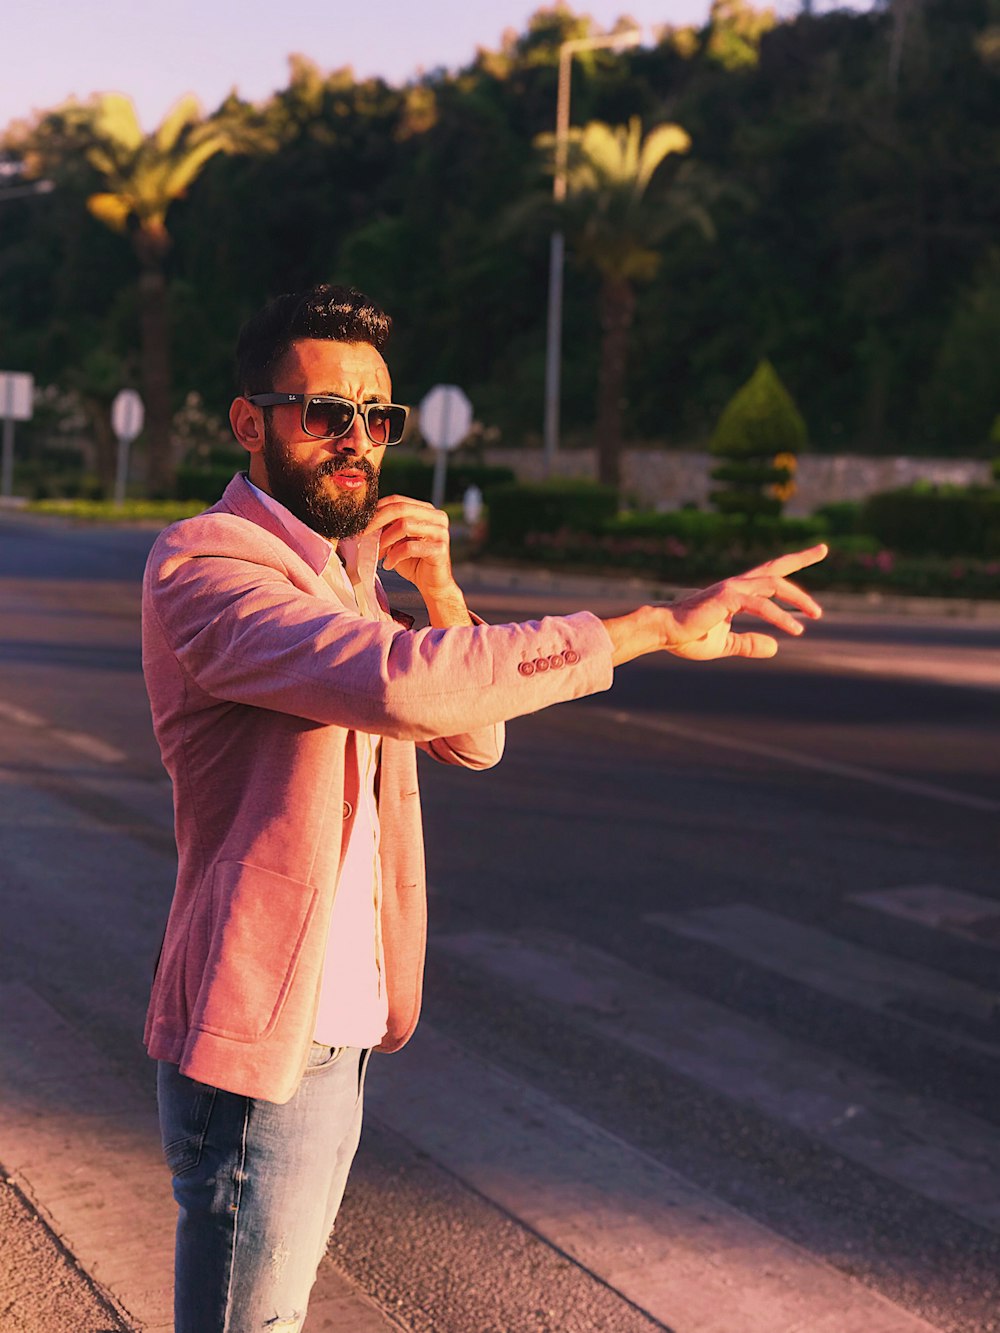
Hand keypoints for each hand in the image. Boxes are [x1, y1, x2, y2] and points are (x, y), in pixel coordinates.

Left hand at [366, 495, 458, 599]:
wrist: (432, 585)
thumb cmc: (414, 562)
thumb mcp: (397, 540)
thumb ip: (387, 528)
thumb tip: (364, 522)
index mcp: (426, 510)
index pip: (398, 500)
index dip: (377, 509)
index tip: (360, 522)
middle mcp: (437, 517)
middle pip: (401, 509)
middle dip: (377, 521)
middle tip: (362, 534)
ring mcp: (440, 532)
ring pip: (405, 526)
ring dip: (385, 540)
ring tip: (378, 553)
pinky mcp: (439, 549)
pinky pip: (409, 547)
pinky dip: (394, 556)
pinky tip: (388, 564)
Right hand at [663, 544, 826, 660]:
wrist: (665, 632)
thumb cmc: (688, 637)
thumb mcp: (725, 644)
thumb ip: (749, 643)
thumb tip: (775, 647)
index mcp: (736, 593)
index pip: (769, 574)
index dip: (793, 561)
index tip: (817, 550)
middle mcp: (737, 585)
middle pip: (775, 569)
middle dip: (800, 558)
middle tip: (823, 549)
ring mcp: (733, 589)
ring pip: (774, 585)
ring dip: (798, 598)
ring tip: (816, 615)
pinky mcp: (728, 599)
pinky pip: (761, 605)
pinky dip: (780, 616)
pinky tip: (795, 629)